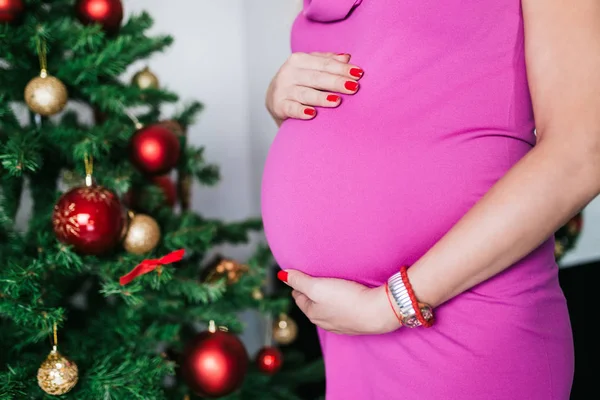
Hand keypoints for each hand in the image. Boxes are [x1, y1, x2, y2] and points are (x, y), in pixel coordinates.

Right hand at [265, 52, 363, 125]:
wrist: (274, 98)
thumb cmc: (299, 81)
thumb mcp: (311, 68)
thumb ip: (328, 62)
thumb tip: (347, 57)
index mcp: (299, 59)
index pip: (324, 64)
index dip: (342, 68)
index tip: (359, 74)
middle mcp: (289, 72)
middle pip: (316, 77)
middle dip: (336, 82)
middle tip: (354, 87)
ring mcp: (283, 89)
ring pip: (305, 93)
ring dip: (321, 97)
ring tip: (337, 101)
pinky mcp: (278, 105)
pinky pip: (291, 108)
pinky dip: (300, 111)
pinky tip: (311, 114)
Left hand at [279, 270, 400, 334]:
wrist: (377, 312)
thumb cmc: (346, 299)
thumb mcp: (317, 286)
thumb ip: (298, 280)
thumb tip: (281, 275)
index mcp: (312, 313)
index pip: (298, 297)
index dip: (299, 284)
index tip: (301, 275)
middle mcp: (324, 322)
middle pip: (312, 304)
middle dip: (312, 292)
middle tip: (315, 278)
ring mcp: (341, 325)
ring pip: (328, 309)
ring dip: (328, 298)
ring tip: (332, 286)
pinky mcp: (356, 323)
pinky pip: (343, 311)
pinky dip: (342, 304)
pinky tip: (348, 297)